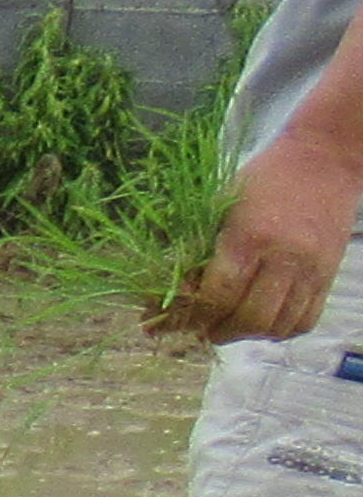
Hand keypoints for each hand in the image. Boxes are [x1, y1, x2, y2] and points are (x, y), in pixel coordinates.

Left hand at [178, 138, 362, 342]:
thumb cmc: (263, 179)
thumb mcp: (221, 205)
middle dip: (216, 331)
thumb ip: (199, 247)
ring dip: (246, 335)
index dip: (191, 316)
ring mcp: (310, 269)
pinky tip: (260, 323)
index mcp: (249, 237)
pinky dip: (278, 330)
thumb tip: (169, 288)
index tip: (170, 322)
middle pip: (248, 318)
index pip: (218, 294)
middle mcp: (284, 257)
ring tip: (227, 328)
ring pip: (277, 326)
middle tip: (199, 329)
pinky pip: (305, 320)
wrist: (323, 161)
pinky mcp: (328, 275)